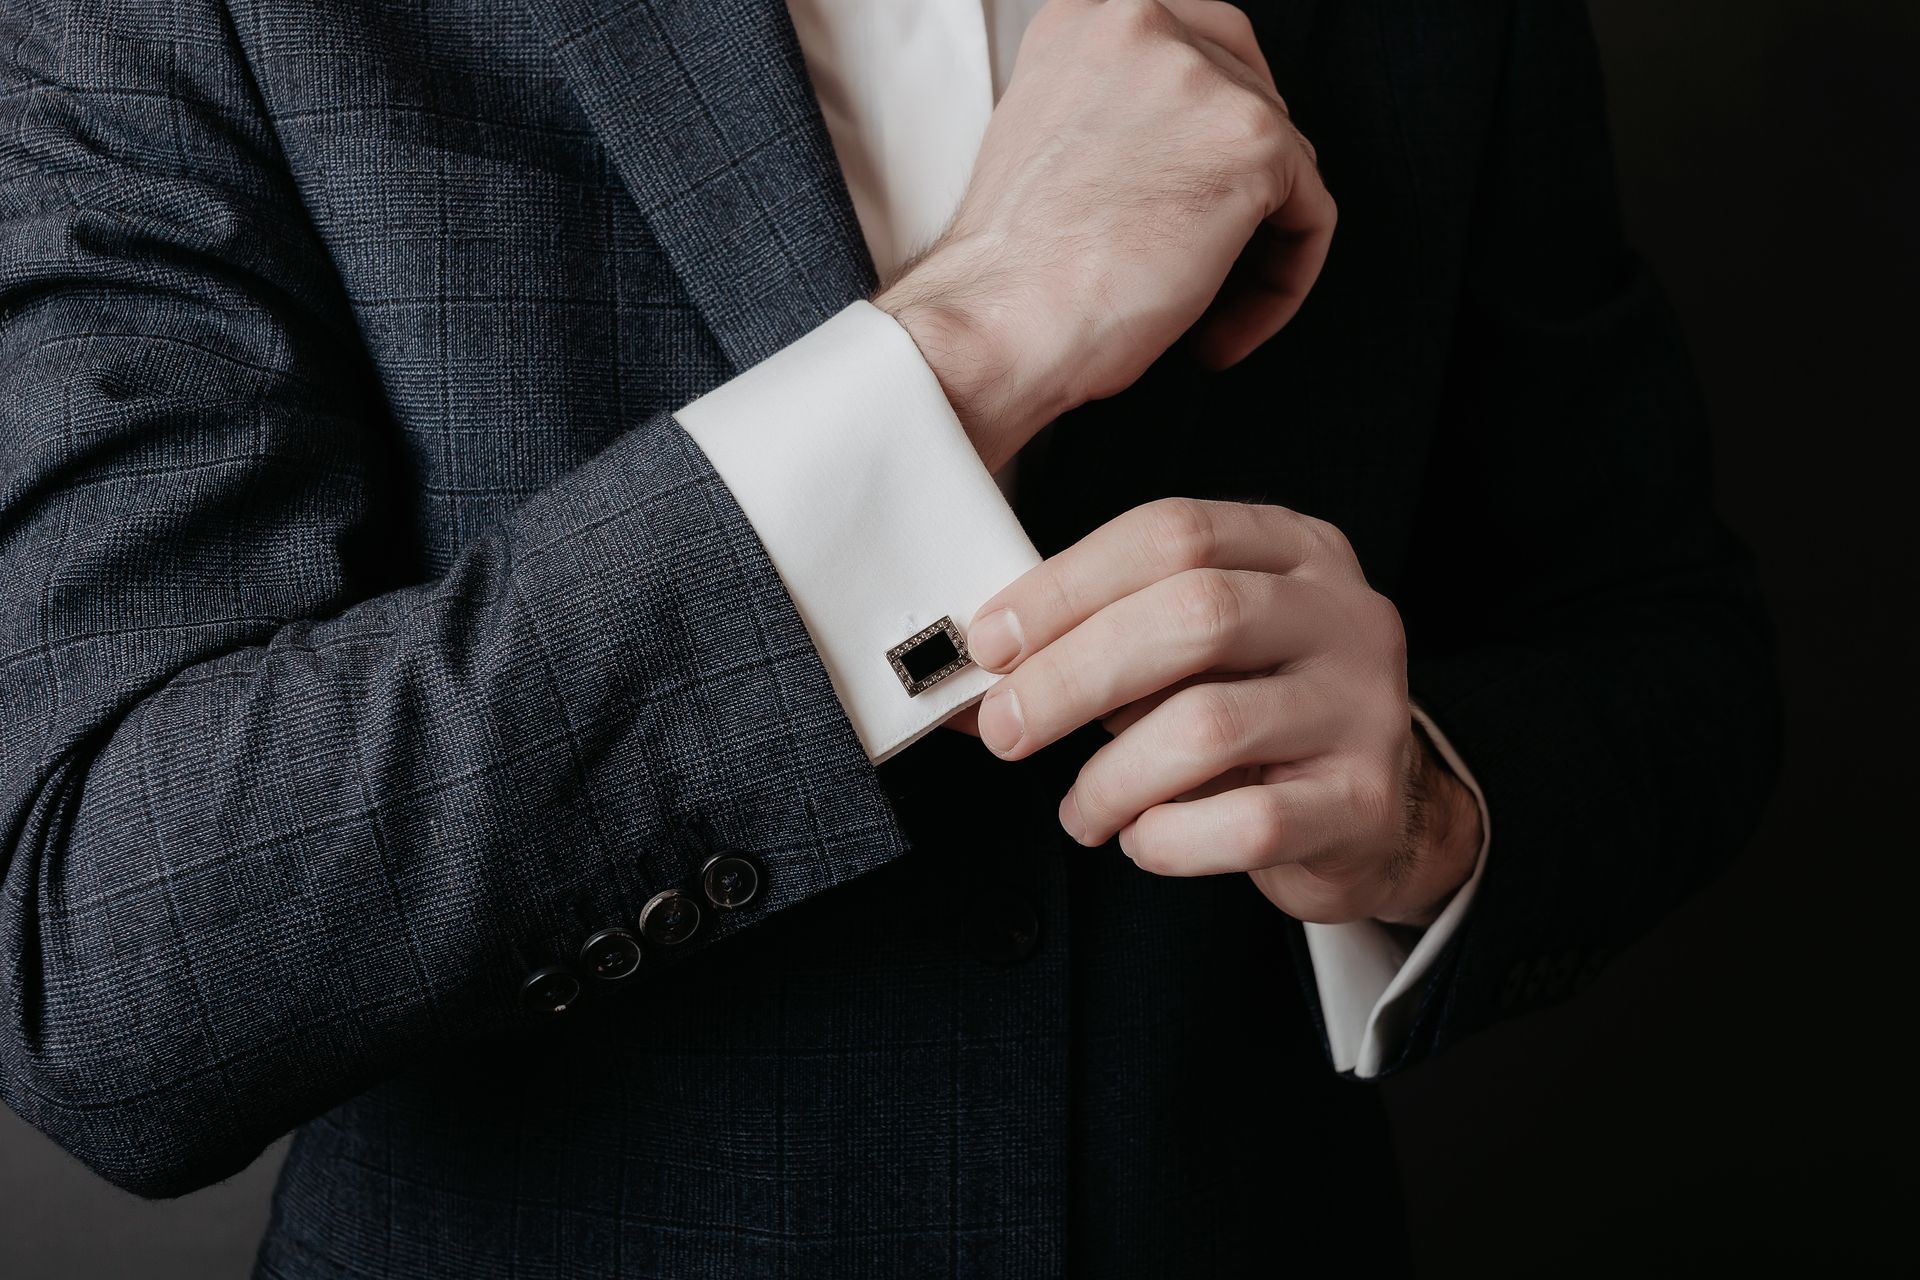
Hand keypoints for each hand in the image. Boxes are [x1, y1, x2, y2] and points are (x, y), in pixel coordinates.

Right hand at [873, 0, 1334, 472]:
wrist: (999, 322)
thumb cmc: (1012, 272)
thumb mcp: (1049, 143)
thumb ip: (1116, 118)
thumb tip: (1183, 154)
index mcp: (1084, 21)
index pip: (1193, 50)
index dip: (1202, 137)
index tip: (1187, 200)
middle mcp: (1144, 23)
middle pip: (1251, 93)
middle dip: (1243, 182)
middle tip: (1211, 253)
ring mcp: (1204, 78)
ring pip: (1285, 160)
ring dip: (1254, 245)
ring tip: (1199, 312)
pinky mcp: (1253, 142)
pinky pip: (1311, 217)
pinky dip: (1281, 285)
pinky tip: (1220, 331)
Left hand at [957, 498, 1480, 927]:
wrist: (1367, 815)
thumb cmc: (1253, 717)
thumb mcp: (1192, 652)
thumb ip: (1107, 638)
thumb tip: (986, 670)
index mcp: (1293, 550)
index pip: (1174, 531)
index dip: (1068, 583)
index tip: (992, 640)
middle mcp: (1342, 614)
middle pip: (1195, 614)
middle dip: (1073, 674)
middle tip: (1006, 728)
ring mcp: (1365, 707)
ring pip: (1210, 726)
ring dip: (1112, 777)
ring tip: (1081, 809)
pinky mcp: (1364, 802)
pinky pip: (1246, 823)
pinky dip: (1169, 839)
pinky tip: (1143, 839)